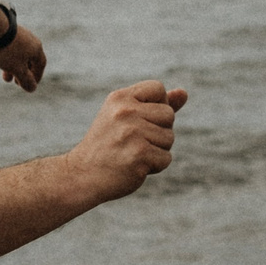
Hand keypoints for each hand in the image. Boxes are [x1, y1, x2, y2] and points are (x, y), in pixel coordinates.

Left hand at [0, 26, 45, 92]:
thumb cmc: (8, 50)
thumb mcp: (17, 69)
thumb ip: (26, 80)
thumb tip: (32, 88)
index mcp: (36, 49)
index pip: (40, 65)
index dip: (36, 76)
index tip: (30, 85)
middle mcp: (31, 40)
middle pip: (29, 59)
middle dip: (22, 73)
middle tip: (16, 82)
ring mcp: (20, 34)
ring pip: (18, 54)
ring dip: (13, 66)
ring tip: (5, 75)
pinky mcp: (8, 30)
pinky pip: (11, 47)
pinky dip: (7, 56)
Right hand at [67, 80, 188, 205]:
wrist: (82, 175)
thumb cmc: (107, 145)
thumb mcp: (125, 117)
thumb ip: (156, 105)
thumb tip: (184, 93)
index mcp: (120, 98)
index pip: (158, 88)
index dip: (156, 105)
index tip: (137, 119)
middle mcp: (125, 112)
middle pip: (168, 114)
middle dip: (158, 130)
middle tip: (132, 141)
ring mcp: (132, 133)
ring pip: (169, 138)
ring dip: (156, 150)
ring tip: (131, 153)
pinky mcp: (139, 155)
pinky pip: (166, 158)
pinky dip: (155, 166)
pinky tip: (134, 166)